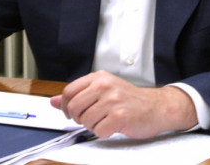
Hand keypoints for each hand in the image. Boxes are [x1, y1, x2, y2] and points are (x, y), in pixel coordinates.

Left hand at [49, 71, 196, 138]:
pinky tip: (113, 126)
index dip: (66, 106)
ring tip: (105, 121)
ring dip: (93, 126)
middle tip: (91, 119)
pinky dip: (104, 133)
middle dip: (79, 118)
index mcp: (98, 77)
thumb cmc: (130, 100)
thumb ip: (78, 95)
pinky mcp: (119, 115)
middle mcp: (104, 85)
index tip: (71, 113)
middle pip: (74, 107)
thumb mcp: (103, 91)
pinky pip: (98, 131)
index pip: (69, 91)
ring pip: (85, 120)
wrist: (157, 106)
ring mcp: (112, 100)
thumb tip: (53, 101)